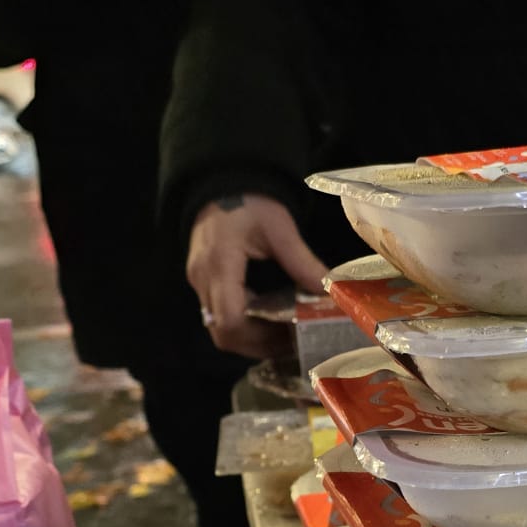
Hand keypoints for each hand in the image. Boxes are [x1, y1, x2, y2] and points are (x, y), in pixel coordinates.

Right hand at [188, 193, 329, 357]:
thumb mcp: (280, 229)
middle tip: (291, 342)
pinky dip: (244, 324)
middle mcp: (203, 278)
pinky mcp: (203, 281)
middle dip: (257, 345)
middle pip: (222, 333)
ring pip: (219, 328)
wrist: (223, 181)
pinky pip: (219, 314)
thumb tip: (328, 291)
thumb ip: (301, 262)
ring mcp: (199, 281)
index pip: (229, 319)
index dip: (258, 337)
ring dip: (250, 338)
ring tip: (284, 334)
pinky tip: (270, 319)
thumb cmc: (250, 200)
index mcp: (220, 264)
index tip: (289, 335)